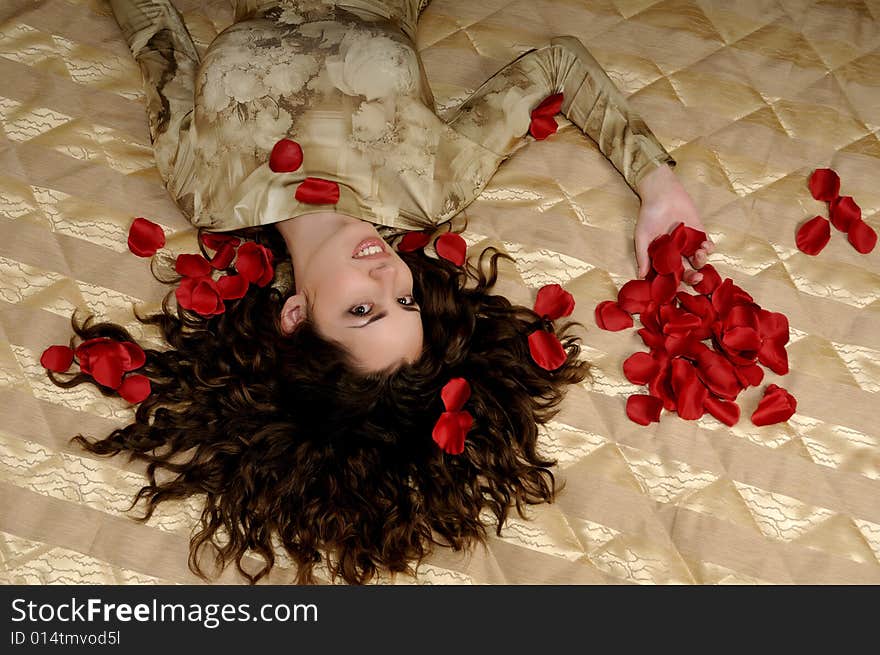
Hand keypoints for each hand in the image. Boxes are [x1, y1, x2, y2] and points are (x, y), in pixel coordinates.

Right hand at [634, 164, 713, 285]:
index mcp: (662, 257)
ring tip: (699, 254)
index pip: (670, 275)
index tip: (678, 289)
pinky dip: (709, 248)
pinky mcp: (699, 233)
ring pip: (699, 260)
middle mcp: (677, 253)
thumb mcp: (642, 237)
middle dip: (693, 277)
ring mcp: (689, 244)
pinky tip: (705, 245)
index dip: (675, 284)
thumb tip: (641, 276)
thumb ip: (643, 256)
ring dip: (702, 261)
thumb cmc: (648, 215)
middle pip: (687, 271)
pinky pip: (708, 245)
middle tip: (697, 277)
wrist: (662, 194)